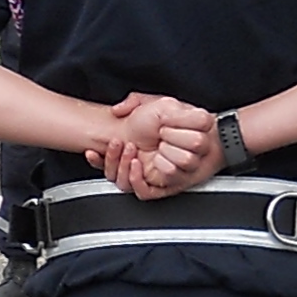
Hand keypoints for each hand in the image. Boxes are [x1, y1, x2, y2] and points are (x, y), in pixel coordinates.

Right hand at [94, 94, 214, 198]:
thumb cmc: (183, 121)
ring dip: (121, 167)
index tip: (91, 151)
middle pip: (112, 174)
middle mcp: (140, 167)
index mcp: (133, 152)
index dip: (97, 159)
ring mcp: (152, 178)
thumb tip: (118, 110)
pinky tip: (137, 166)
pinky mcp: (164, 187)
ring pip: (124, 183)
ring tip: (128, 150)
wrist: (205, 133)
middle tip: (116, 144)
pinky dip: (136, 181)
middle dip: (109, 160)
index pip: (107, 162)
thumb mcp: (156, 105)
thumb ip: (135, 104)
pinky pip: (144, 192)